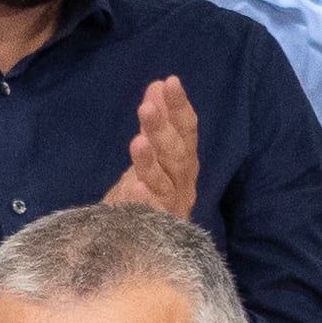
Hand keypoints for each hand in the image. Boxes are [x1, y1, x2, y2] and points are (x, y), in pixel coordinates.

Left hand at [103, 76, 197, 215]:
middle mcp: (183, 182)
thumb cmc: (147, 191)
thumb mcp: (152, 152)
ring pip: (165, 180)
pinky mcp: (156, 225)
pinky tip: (135, 185)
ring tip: (138, 141)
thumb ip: (157, 123)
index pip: (186, 131)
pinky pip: (152, 212)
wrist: (138, 240)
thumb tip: (158, 84)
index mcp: (184, 162)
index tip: (169, 82)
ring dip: (152, 160)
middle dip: (164, 129)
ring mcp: (171, 205)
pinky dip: (145, 198)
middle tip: (147, 107)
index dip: (180, 107)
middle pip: (177, 154)